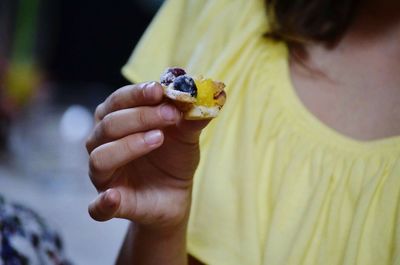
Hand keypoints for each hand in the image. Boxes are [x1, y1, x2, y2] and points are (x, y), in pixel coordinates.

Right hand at [86, 82, 208, 229]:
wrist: (177, 194)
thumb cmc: (174, 158)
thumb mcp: (186, 136)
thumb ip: (190, 117)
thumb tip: (202, 93)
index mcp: (117, 122)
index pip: (117, 101)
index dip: (136, 94)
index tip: (159, 90)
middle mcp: (103, 145)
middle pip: (109, 125)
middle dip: (140, 116)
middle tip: (170, 115)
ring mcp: (104, 176)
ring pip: (101, 157)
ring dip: (129, 145)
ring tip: (158, 138)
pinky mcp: (110, 205)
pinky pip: (97, 207)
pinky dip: (102, 203)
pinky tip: (113, 197)